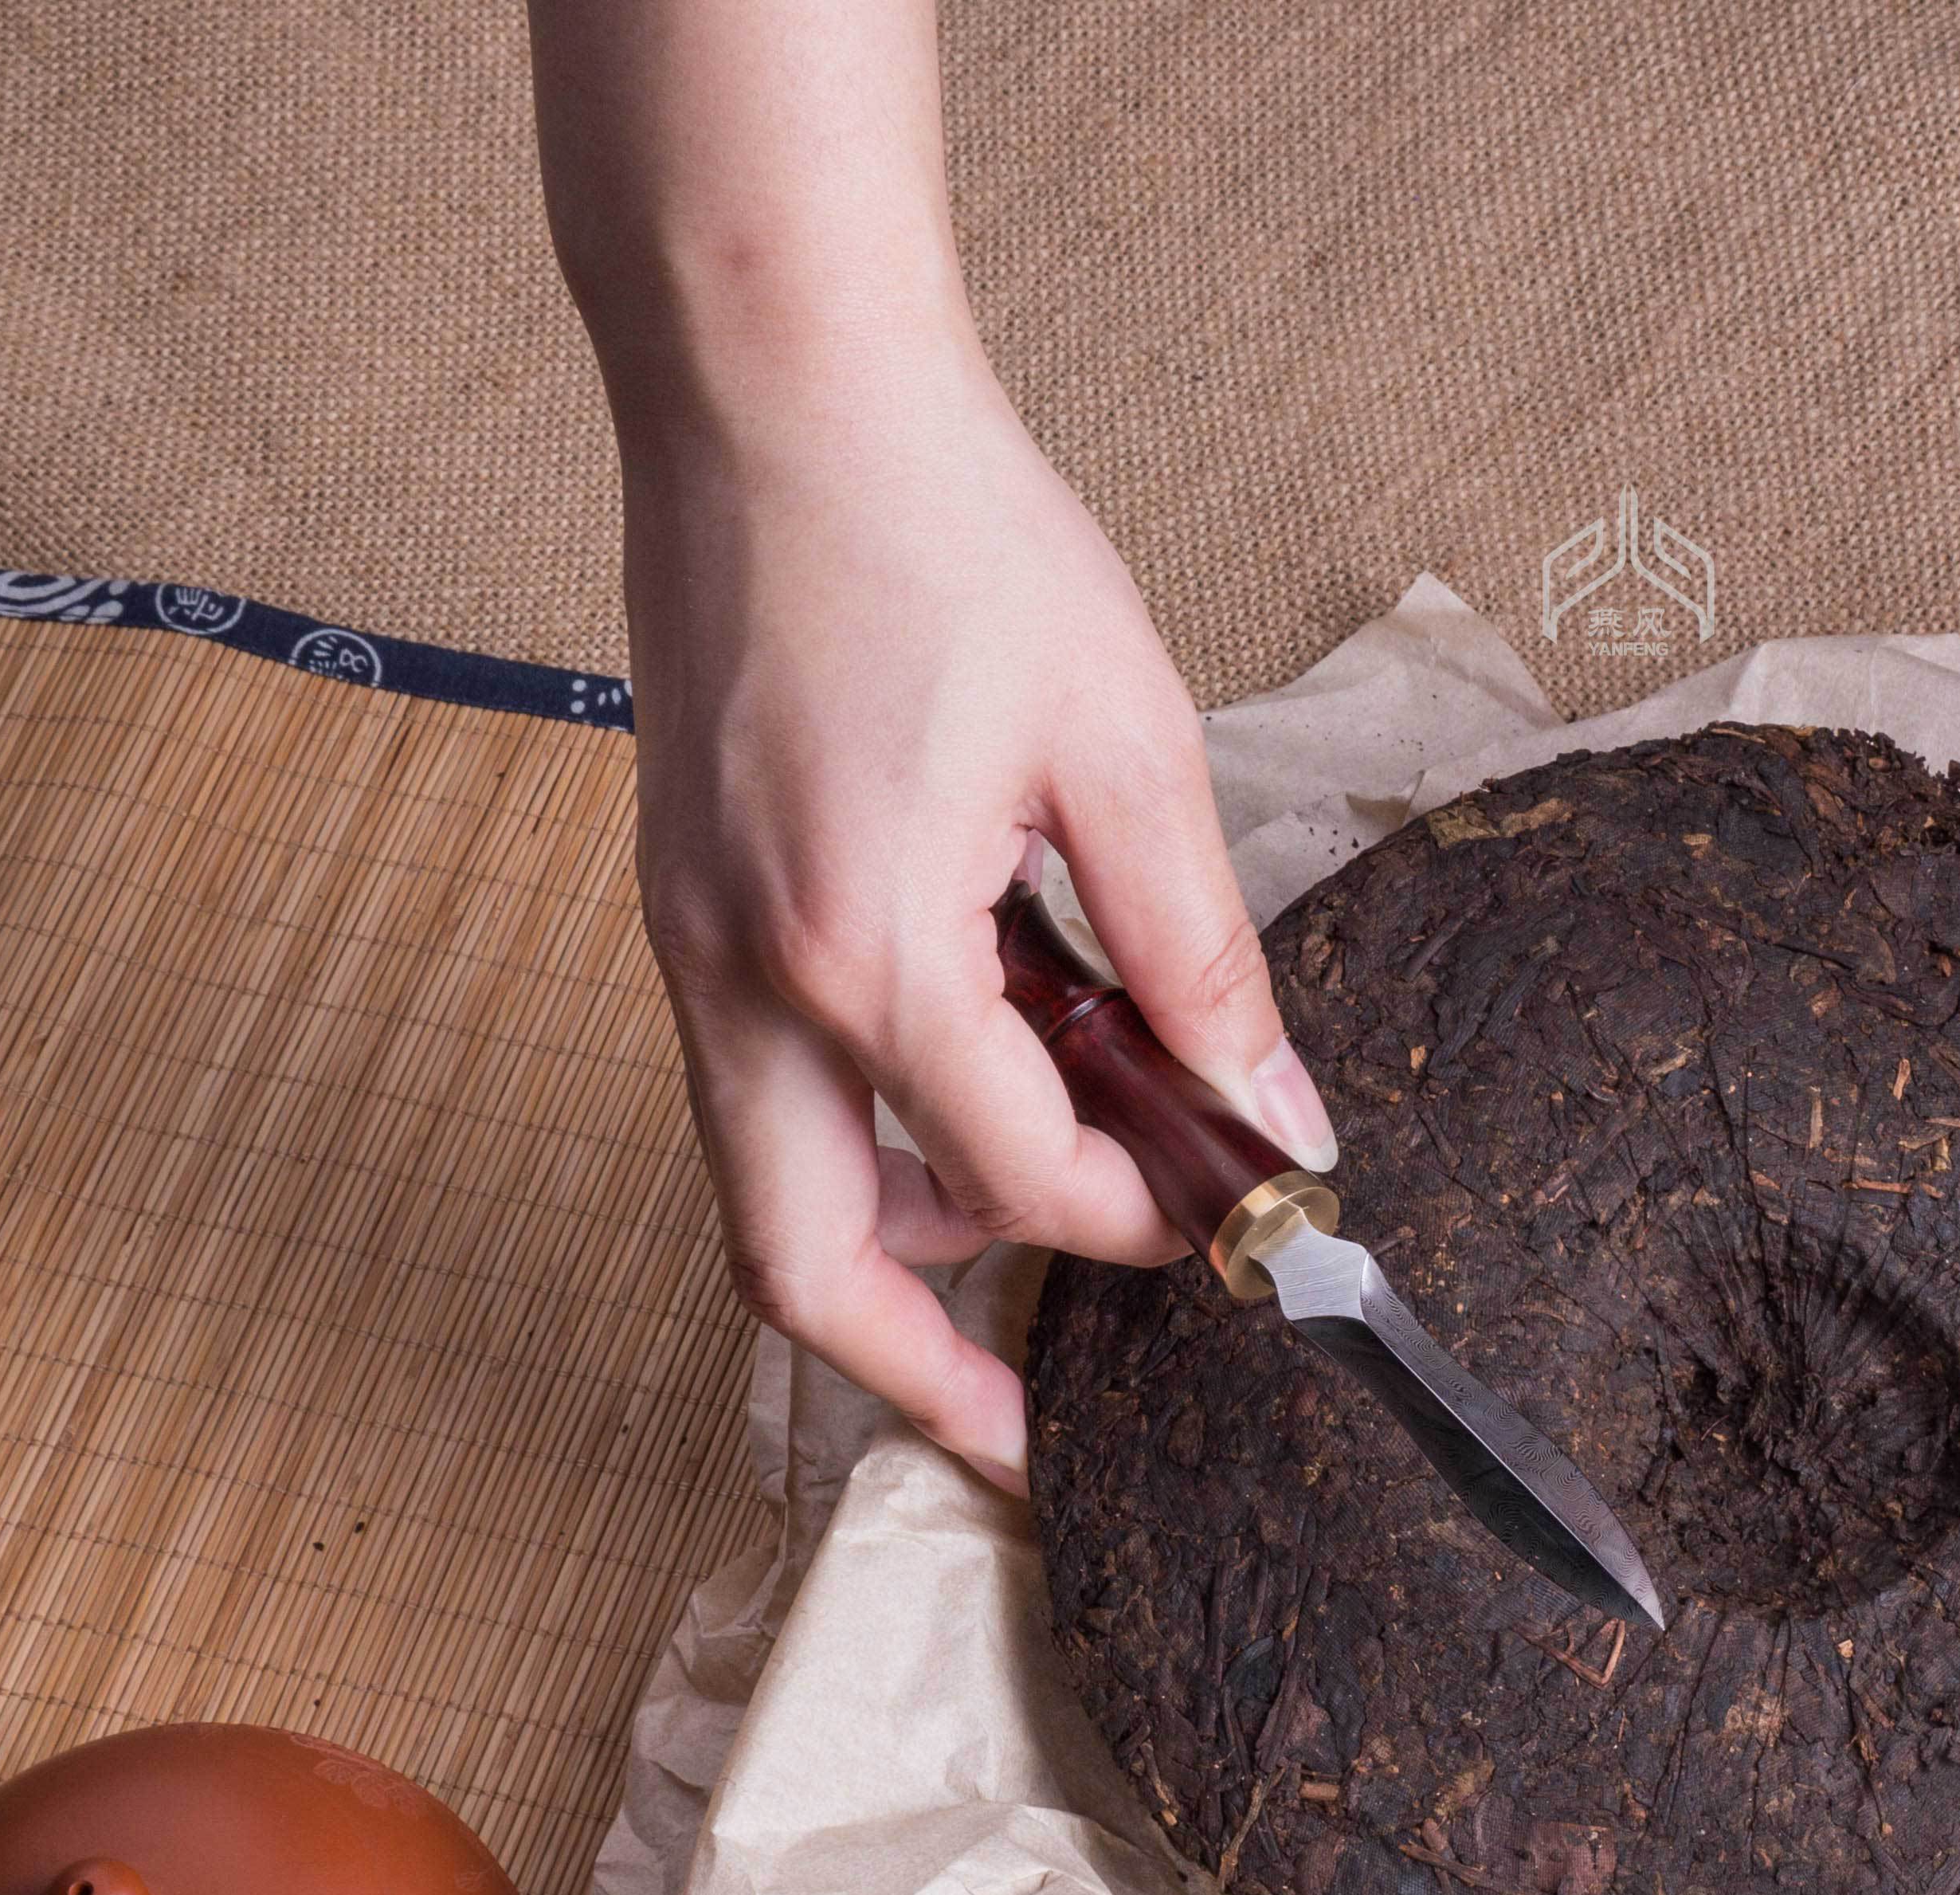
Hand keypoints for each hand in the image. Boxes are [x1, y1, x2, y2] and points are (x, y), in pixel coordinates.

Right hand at [616, 342, 1331, 1490]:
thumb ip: (1202, 956)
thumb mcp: (1128, 748)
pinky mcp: (683, 902)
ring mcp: (690, 946)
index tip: (1241, 1212)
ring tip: (1051, 1205)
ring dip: (897, 1239)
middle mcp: (746, 977)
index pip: (1021, 1180)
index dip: (1147, 1222)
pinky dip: (863, 1126)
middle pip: (803, 1272)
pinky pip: (757, 1083)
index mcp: (867, 951)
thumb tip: (1276, 1117)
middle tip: (1034, 1438)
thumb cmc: (951, 535)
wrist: (777, 391)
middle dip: (921, 1380)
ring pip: (764, 1188)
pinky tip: (989, 1070)